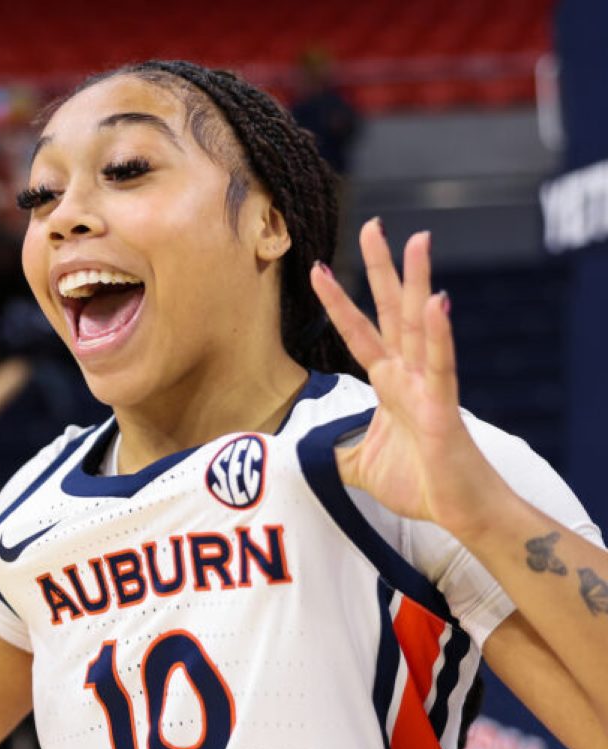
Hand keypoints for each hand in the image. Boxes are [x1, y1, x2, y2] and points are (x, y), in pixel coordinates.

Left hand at [309, 219, 502, 540]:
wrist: (457, 510)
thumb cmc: (419, 483)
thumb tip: (302, 455)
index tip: (317, 269)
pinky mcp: (443, 409)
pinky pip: (441, 366)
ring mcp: (427, 388)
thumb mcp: (360, 466)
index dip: (337, 302)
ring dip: (416, 282)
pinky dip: (438, 335)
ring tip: (416, 238)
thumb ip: (334, 453)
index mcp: (388, 384)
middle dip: (380, 269)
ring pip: (419, 325)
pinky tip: (436, 302)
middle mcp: (408, 376)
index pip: (358, 333)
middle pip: (390, 312)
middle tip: (373, 225)